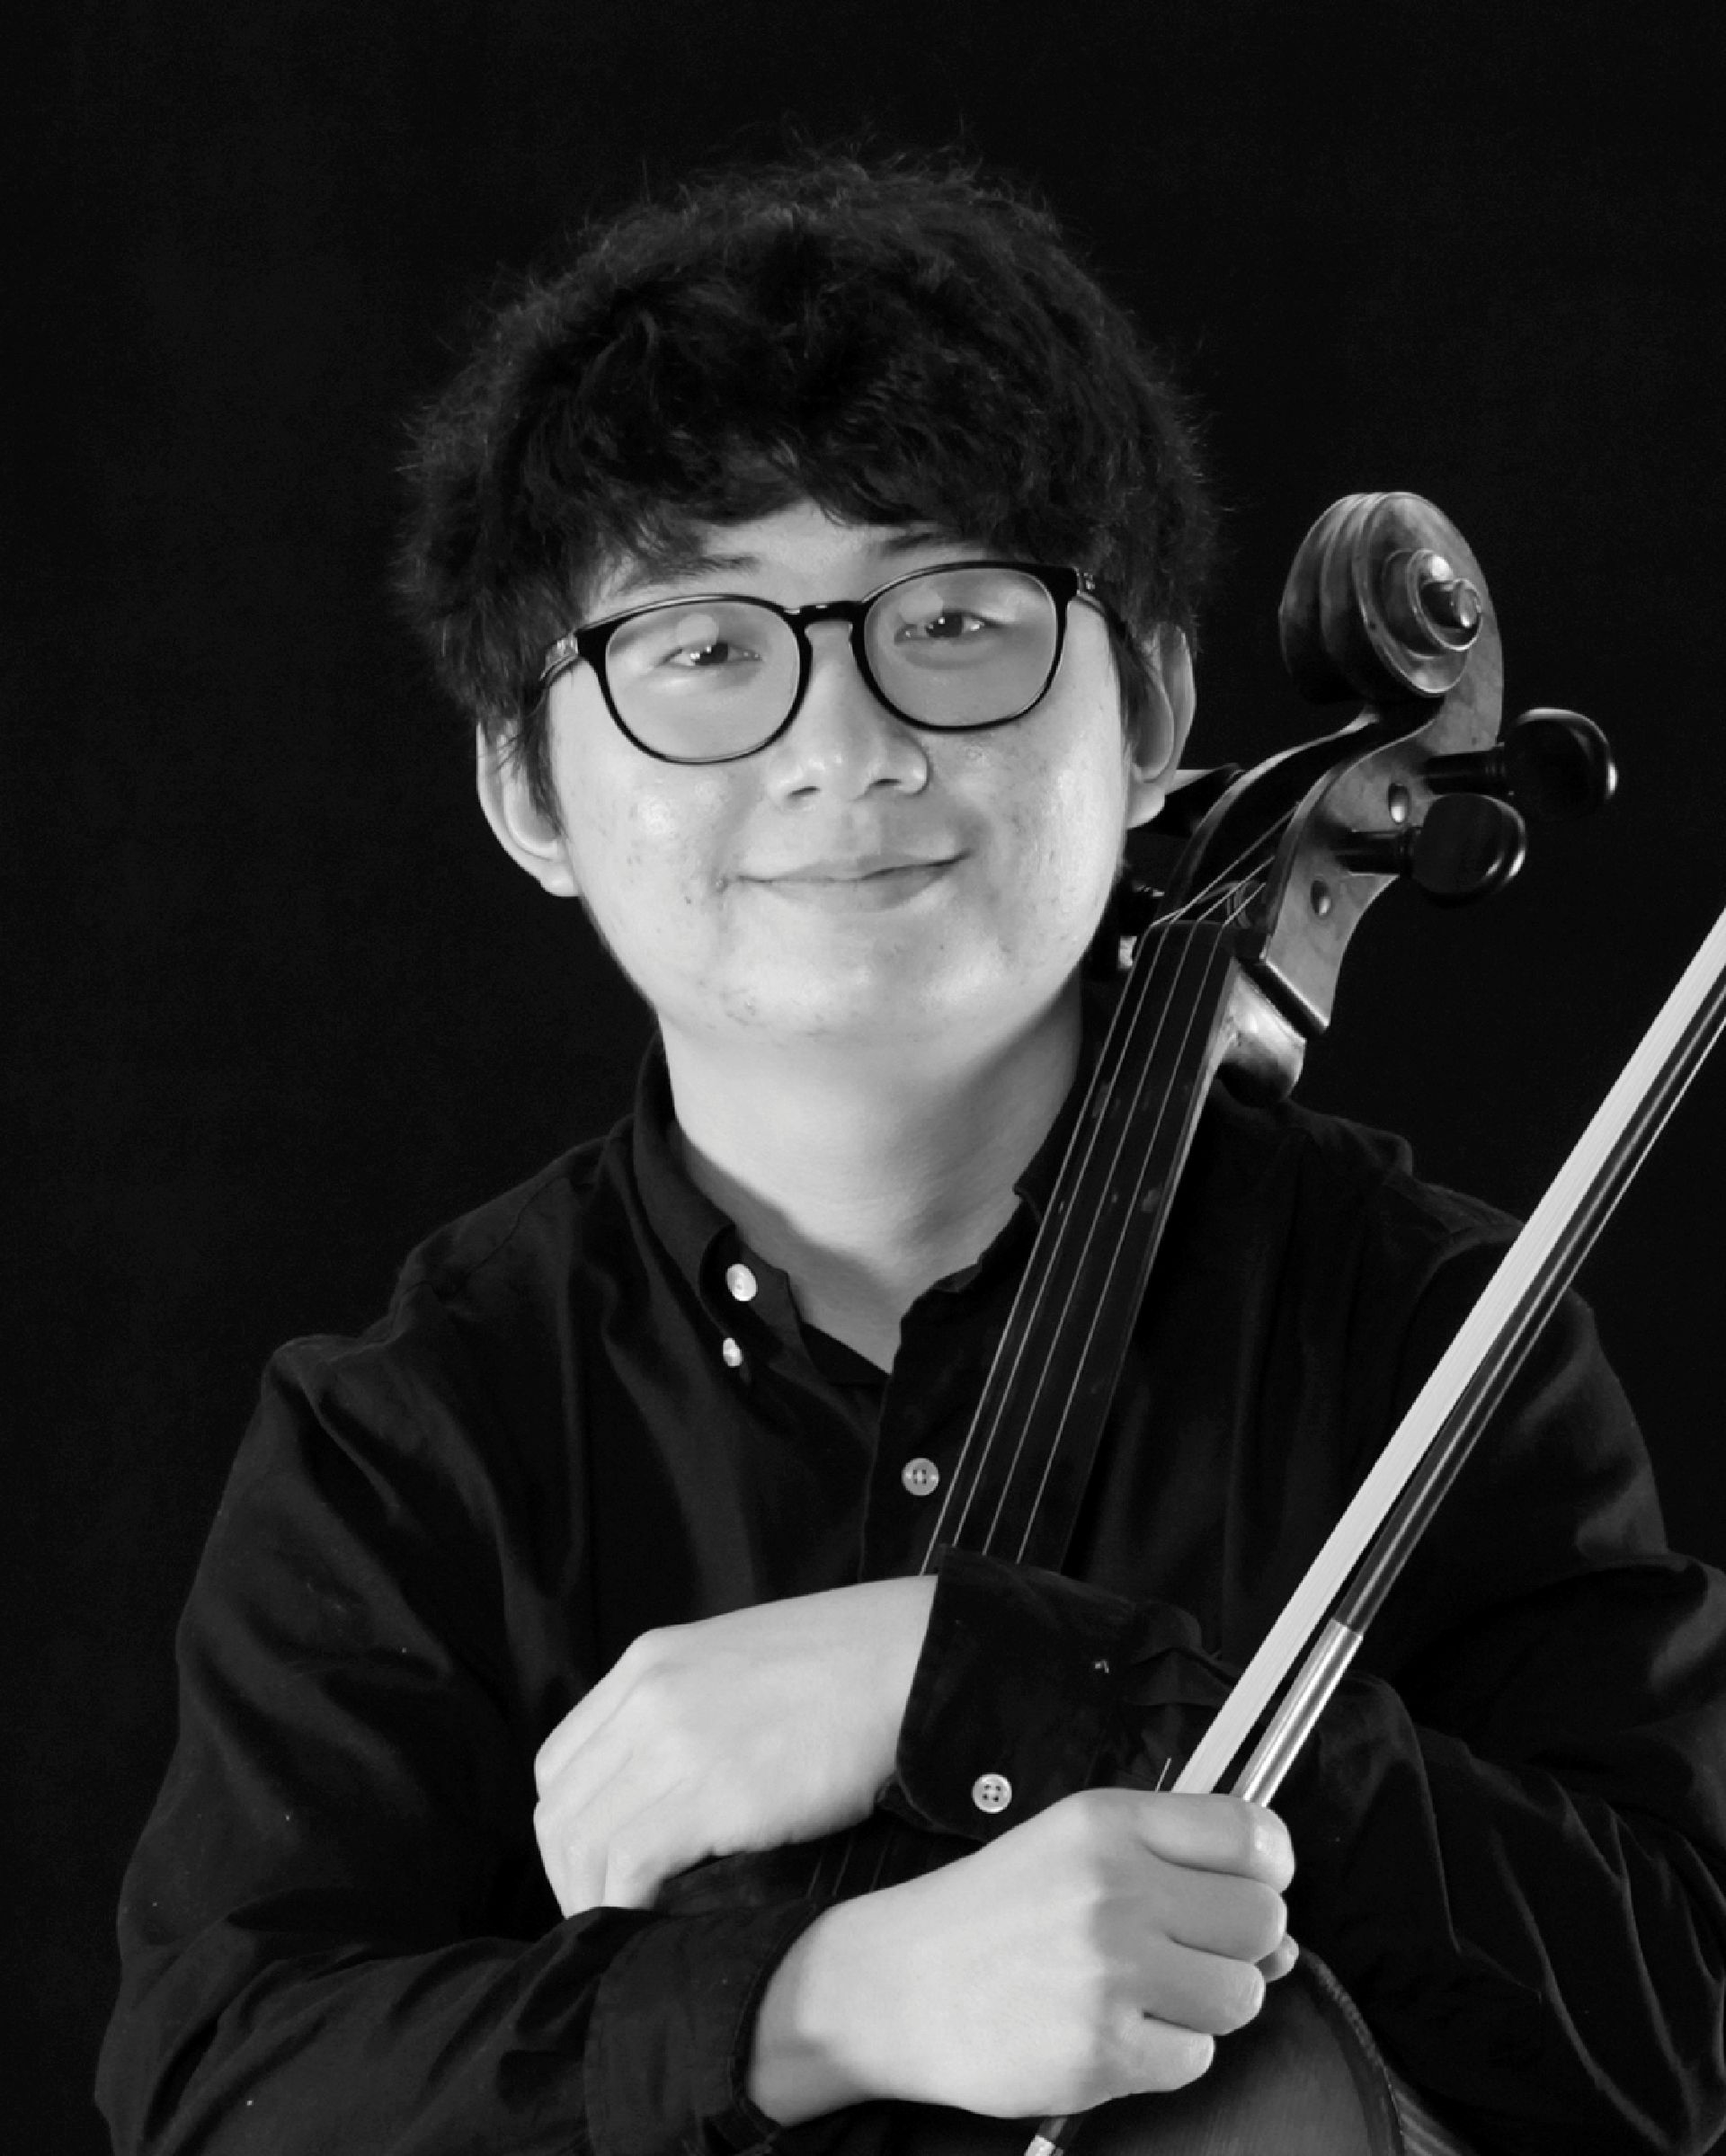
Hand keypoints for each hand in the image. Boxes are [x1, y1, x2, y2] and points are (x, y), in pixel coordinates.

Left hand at [533, 1576, 935, 1914]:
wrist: (909, 1659)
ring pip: (584, 1843)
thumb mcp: (741, 1664)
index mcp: (648, 1662)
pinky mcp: (708, 1790)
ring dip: (593, 1902)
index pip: (559, 1761)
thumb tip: (674, 1783)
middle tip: (603, 1920)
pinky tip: (654, 1929)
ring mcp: (671, 1741)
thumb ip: (691, 1707)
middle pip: (562, 1809)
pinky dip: (627, 1907)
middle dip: (569, 1877)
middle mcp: (644, 1696)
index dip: (567, 1827)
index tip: (594, 1872)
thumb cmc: (848, 1666)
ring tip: (626, 1938)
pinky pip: (629, 1867)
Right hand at [751, 1788, 1293, 2122]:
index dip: (1268, 1866)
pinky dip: (1165, 2053)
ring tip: (1142, 1992)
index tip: (1247, 1885)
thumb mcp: (1069, 1846)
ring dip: (1206, 2004)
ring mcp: (1110, 1972)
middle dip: (1240, 1944)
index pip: (1251, 1833)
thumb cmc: (988, 1913)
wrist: (894, 1984)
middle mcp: (1114, 1889)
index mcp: (1107, 1824)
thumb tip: (1282, 1937)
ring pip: (1242, 1996)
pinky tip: (1111, 2029)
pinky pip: (1196, 2059)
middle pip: (1263, 1920)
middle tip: (1186, 1950)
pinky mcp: (1103, 2050)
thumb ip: (1173, 1866)